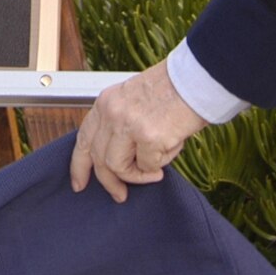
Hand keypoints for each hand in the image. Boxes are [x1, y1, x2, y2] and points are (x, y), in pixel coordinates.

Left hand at [69, 60, 207, 201]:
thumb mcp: (133, 100)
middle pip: (98, 158)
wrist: (195, 79)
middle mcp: (112, 112)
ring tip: (154, 171)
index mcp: (106, 102)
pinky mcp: (149, 137)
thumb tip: (122, 158)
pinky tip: (171, 149)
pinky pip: (148, 166)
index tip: (79, 183)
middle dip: (109, 182)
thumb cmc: (172, 89)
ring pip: (118, 166)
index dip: (79, 165)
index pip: (83, 138)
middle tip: (120, 195)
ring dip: (137, 176)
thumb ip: (121, 125)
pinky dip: (159, 165)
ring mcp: (128, 124)